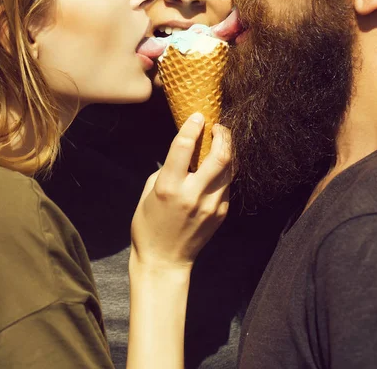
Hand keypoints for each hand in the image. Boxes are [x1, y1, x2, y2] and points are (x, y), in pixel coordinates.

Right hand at [130, 113, 230, 270]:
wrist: (165, 261)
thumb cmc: (148, 225)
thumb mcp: (148, 192)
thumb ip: (167, 170)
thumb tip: (184, 152)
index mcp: (169, 187)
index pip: (184, 147)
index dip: (193, 126)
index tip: (198, 115)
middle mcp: (193, 194)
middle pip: (219, 156)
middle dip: (222, 135)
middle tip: (218, 126)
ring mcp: (211, 205)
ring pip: (229, 169)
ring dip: (227, 151)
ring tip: (221, 141)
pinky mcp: (221, 213)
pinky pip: (227, 185)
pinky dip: (224, 172)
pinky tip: (217, 167)